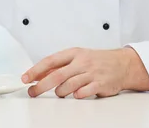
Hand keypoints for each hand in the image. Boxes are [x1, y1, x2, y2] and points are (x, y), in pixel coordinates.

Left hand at [21, 47, 148, 98]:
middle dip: (42, 85)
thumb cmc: (97, 61)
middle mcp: (82, 62)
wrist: (122, 64)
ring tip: (61, 93)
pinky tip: (76, 95)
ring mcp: (91, 73)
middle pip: (57, 75)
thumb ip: (60, 66)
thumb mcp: (78, 57)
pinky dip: (77, 95)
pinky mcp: (100, 84)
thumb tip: (39, 74)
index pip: (51, 61)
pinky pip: (84, 92)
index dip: (36, 70)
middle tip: (33, 92)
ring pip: (69, 85)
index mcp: (74, 53)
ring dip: (60, 92)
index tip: (26, 78)